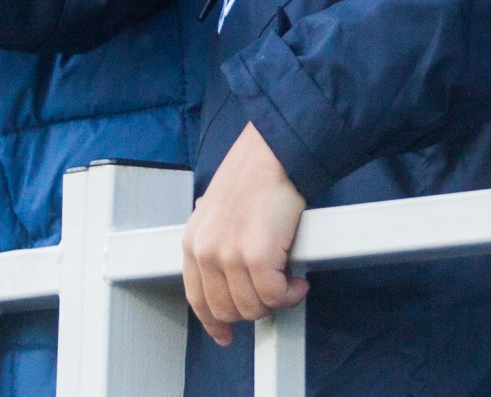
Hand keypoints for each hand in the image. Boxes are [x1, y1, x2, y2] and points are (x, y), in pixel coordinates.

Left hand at [182, 123, 308, 345]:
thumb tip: (224, 271)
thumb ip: (215, 242)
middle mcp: (205, 251)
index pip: (197, 299)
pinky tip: (298, 281)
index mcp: (192, 242)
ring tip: (288, 281)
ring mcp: (229, 256)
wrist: (272, 156)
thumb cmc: (251, 178)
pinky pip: (276, 297)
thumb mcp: (216, 211)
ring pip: (254, 308)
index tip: (225, 334)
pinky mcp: (258, 258)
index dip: (213, 322)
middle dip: (255, 309)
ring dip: (277, 301)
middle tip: (273, 295)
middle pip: (227, 310)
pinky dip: (292, 294)